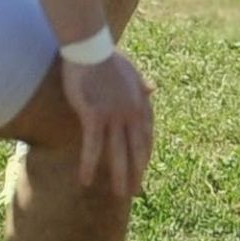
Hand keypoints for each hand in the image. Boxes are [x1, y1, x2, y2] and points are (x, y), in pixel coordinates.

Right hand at [61, 50, 154, 197]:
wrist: (89, 45)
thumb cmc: (106, 55)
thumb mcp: (130, 70)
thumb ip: (141, 84)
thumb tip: (153, 89)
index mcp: (140, 102)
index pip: (147, 135)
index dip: (145, 154)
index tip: (143, 169)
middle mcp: (131, 112)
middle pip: (137, 148)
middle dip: (137, 172)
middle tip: (136, 192)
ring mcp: (114, 115)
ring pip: (119, 152)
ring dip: (120, 175)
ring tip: (120, 195)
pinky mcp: (94, 115)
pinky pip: (93, 146)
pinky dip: (90, 164)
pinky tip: (86, 180)